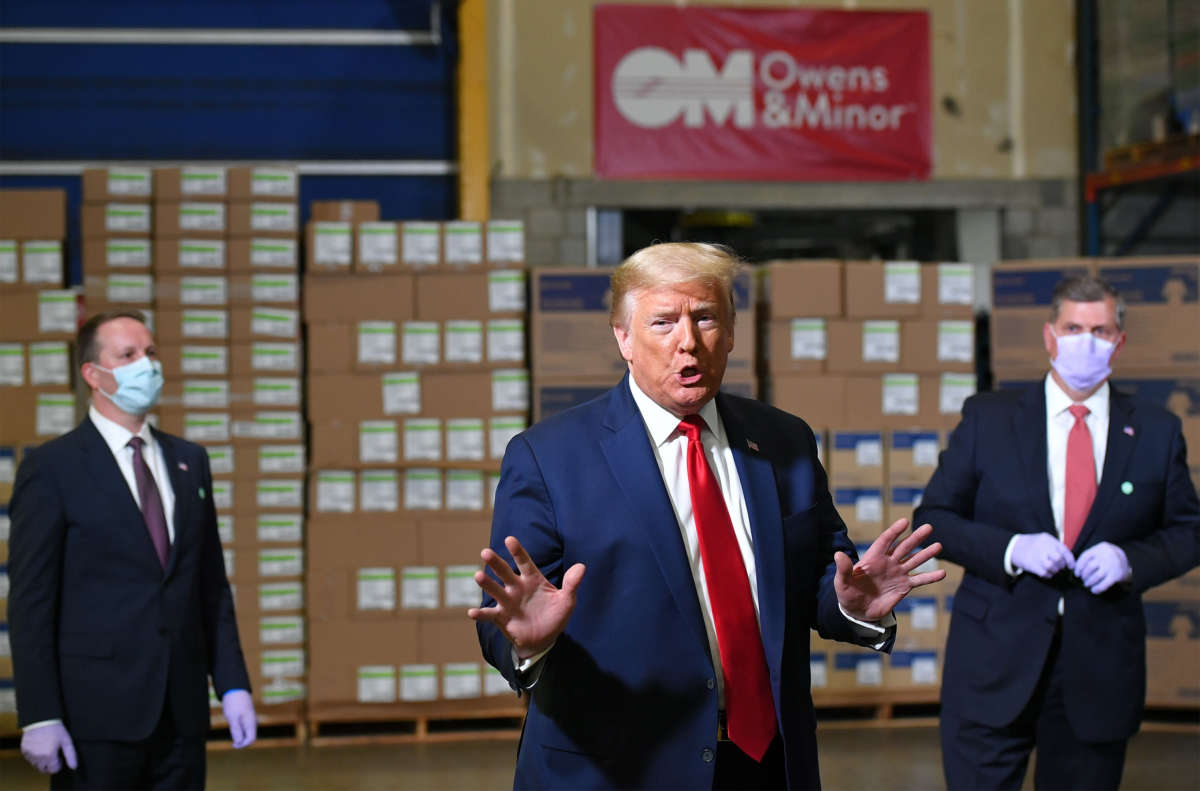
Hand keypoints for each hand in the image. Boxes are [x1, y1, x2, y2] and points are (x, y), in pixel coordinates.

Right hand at [21, 723, 76, 773]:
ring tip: (47, 750)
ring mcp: (29, 754)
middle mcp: (38, 757)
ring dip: (42, 762)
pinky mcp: (24, 750)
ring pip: (36, 765)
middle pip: (43, 769)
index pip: (53, 770)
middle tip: (54, 756)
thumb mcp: (66, 741)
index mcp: (49, 756)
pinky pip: (29, 759)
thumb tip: (73, 767)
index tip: (60, 758)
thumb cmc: (55, 729)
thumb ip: (71, 755)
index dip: (58, 765)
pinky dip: (34, 757)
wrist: (41, 719)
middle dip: (49, 765)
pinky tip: (39, 748)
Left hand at [221, 689, 256, 748]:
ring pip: (247, 731)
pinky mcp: (246, 715)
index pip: (251, 739)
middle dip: (241, 741)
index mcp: (250, 722)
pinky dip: (239, 729)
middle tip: (231, 741)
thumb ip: (236, 730)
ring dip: (239, 734)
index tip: (233, 745)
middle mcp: (252, 721)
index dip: (243, 744)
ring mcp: (250, 718)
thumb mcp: (232, 717)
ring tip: (232, 728)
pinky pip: (244, 726)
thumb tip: (239, 742)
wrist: (235, 689)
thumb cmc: (233, 703)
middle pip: (250, 736)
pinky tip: (232, 724)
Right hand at [467, 536, 585, 659]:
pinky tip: (472, 612)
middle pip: (505, 572)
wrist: (545, 640)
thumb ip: (572, 584)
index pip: (524, 562)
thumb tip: (581, 566)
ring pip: (495, 590)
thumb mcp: (567, 601)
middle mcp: (517, 588)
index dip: (517, 551)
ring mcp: (508, 602)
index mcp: (532, 579)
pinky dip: (480, 614)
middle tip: (486, 552)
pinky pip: (489, 615)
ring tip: (478, 575)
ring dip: (487, 583)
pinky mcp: (502, 618)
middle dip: (496, 563)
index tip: (510, 539)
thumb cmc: (554, 616)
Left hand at [834, 518, 945, 621]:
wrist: (857, 610)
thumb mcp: (842, 582)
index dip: (894, 531)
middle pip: (903, 547)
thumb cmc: (847, 593)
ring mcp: (897, 573)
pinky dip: (930, 577)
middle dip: (915, 538)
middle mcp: (887, 562)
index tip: (905, 522)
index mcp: (873, 558)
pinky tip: (942, 573)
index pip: (886, 541)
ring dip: (926, 554)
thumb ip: (843, 569)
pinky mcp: (904, 586)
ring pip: (914, 561)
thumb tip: (837, 554)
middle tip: (929, 527)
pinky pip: (919, 580)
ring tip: (939, 545)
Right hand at [1011, 533, 1075, 577]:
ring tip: (1052, 569)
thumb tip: (1067, 558)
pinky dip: (1048, 575)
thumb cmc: (1032, 544)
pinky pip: (1045, 573)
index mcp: (1047, 539)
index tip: (1071, 566)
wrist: (1014, 547)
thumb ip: (1055, 546)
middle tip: (1060, 566)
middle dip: (1061, 565)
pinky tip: (1046, 572)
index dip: (1070, 560)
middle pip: (1058, 559)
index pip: (1064, 550)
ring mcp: (1037, 556)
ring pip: (1052, 567)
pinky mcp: (1032, 565)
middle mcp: (1043, 547)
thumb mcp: (1044, 539)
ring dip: (1055, 570)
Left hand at [1075, 542, 1130, 593]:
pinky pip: (1104, 584)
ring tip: (1087, 584)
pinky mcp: (1116, 576)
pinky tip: (1093, 590)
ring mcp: (1111, 566)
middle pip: (1089, 567)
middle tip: (1083, 579)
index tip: (1077, 574)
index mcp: (1099, 548)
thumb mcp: (1099, 550)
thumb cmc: (1107, 556)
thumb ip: (1089, 556)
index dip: (1078, 567)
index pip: (1084, 557)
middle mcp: (1105, 556)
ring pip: (1095, 576)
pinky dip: (1097, 589)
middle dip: (1084, 575)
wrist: (1127, 560)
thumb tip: (1075, 568)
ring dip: (1089, 582)